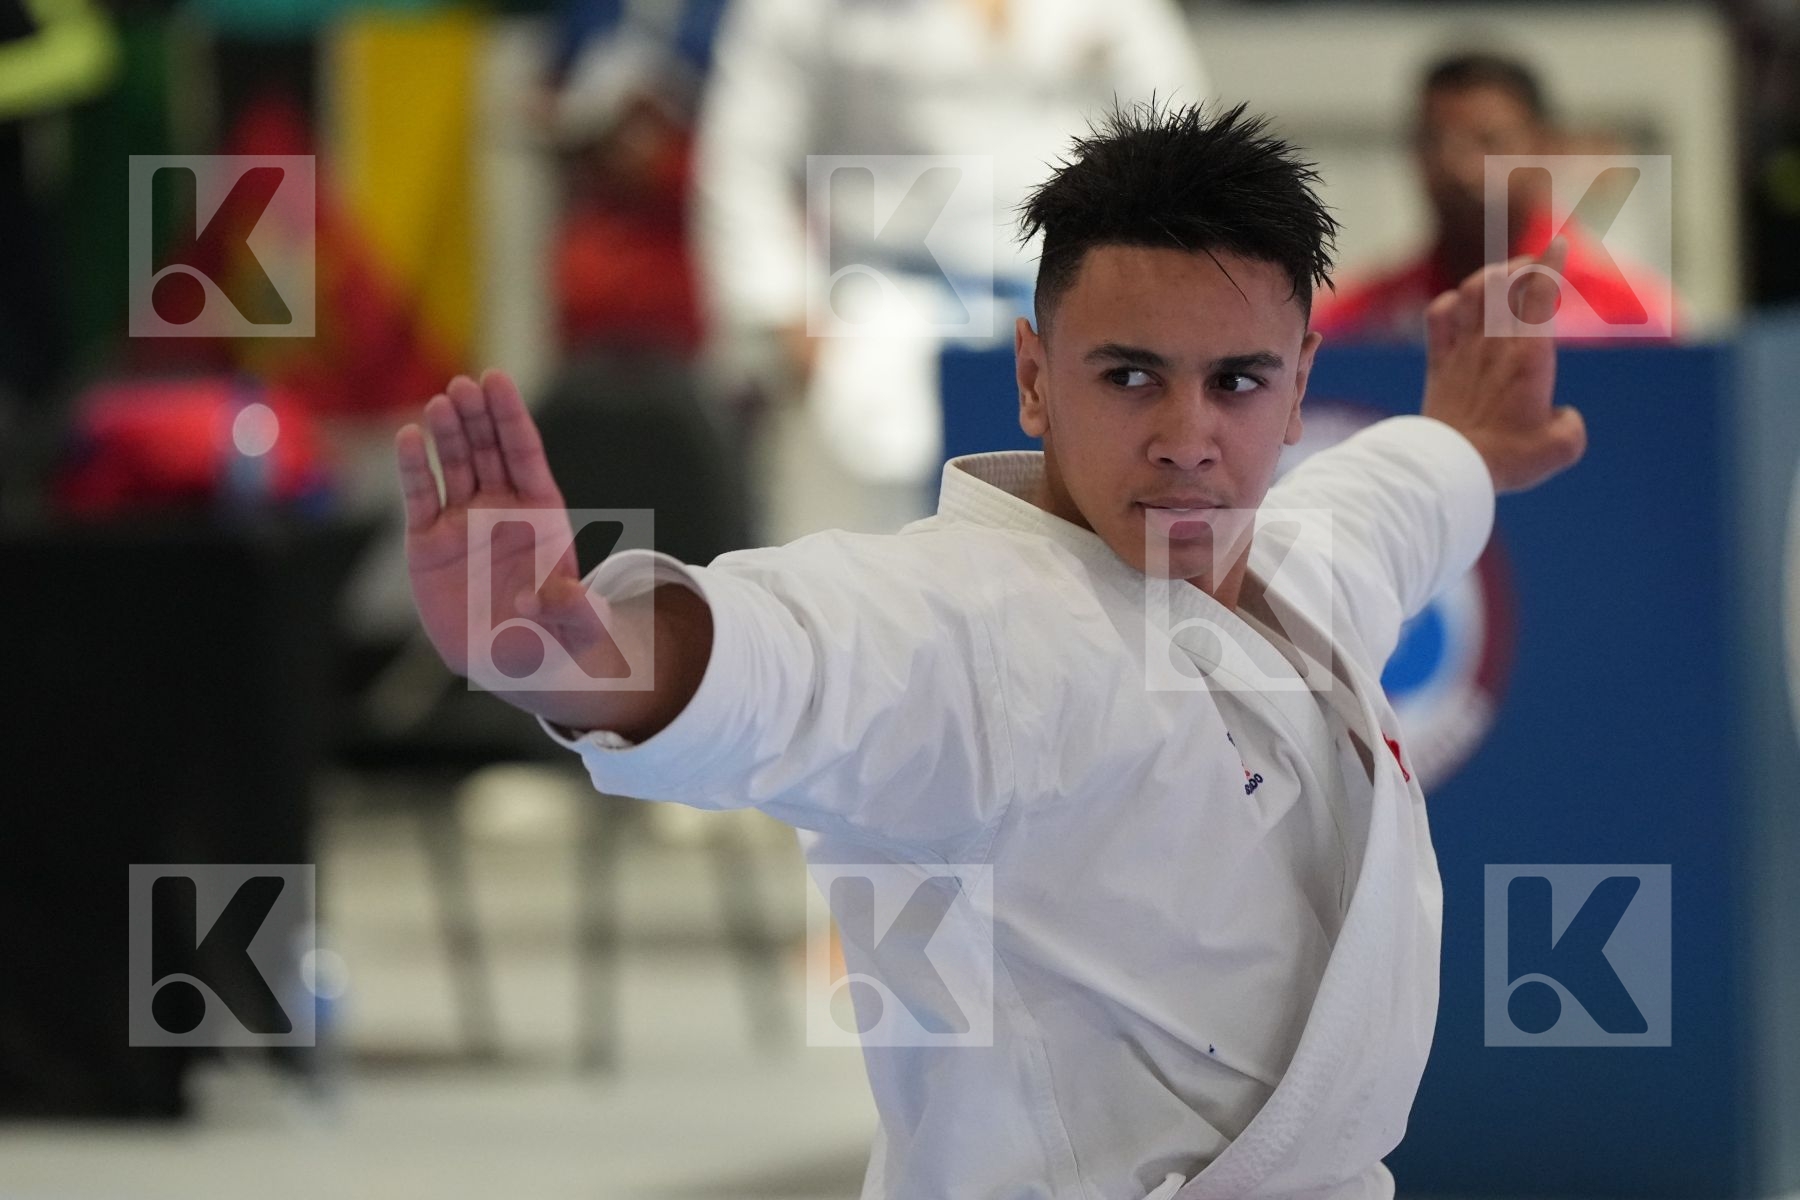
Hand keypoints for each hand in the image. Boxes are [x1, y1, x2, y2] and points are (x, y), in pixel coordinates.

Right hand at [395, 370, 618, 688]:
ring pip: (453, 465)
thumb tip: (550, 596)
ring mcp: (462, 520)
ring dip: (446, 434)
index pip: (524, 452)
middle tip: (463, 386)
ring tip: (439, 404)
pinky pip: (420, 497)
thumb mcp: (579, 625)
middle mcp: (500, 507)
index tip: (497, 380)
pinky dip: (413, 469)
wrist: (518, 662)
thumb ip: (575, 609)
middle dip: (477, 417)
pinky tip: (408, 438)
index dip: (510, 417)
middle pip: (487, 449)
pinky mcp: (428, 542)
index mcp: (541, 511)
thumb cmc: (557, 635)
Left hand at [1421, 237, 1588, 492]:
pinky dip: (1451, 302)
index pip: (1540, 293)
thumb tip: (1558, 414)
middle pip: (1505, 283)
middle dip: (1524, 265)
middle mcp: (1494, 343)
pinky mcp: (1438, 363)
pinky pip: (1438, 316)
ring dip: (1490, 275)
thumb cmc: (1508, 458)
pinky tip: (1460, 304)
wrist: (1451, 467)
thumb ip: (1570, 423)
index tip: (1557, 244)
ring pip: (1472, 292)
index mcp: (1530, 354)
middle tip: (1536, 264)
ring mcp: (1462, 350)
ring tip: (1504, 275)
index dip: (1550, 264)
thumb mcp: (1563, 445)